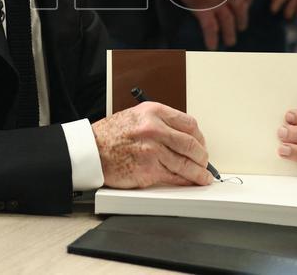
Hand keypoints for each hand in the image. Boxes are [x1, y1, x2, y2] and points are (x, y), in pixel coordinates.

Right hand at [92, 102, 213, 188]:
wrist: (91, 151)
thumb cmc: (111, 135)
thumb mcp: (137, 117)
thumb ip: (160, 123)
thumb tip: (184, 137)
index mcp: (154, 112)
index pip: (189, 124)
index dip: (200, 137)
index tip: (201, 145)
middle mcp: (154, 130)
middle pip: (191, 145)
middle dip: (202, 157)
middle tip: (205, 162)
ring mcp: (152, 151)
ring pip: (186, 164)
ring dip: (199, 173)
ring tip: (203, 177)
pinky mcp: (148, 171)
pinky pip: (174, 177)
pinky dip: (185, 181)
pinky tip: (189, 182)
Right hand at [167, 0, 253, 49]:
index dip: (247, 0)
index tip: (246, 4)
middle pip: (241, 9)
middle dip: (242, 20)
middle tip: (241, 28)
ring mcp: (216, 0)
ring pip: (228, 22)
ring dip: (230, 33)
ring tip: (230, 42)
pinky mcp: (201, 8)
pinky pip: (209, 27)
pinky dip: (211, 38)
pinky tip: (211, 46)